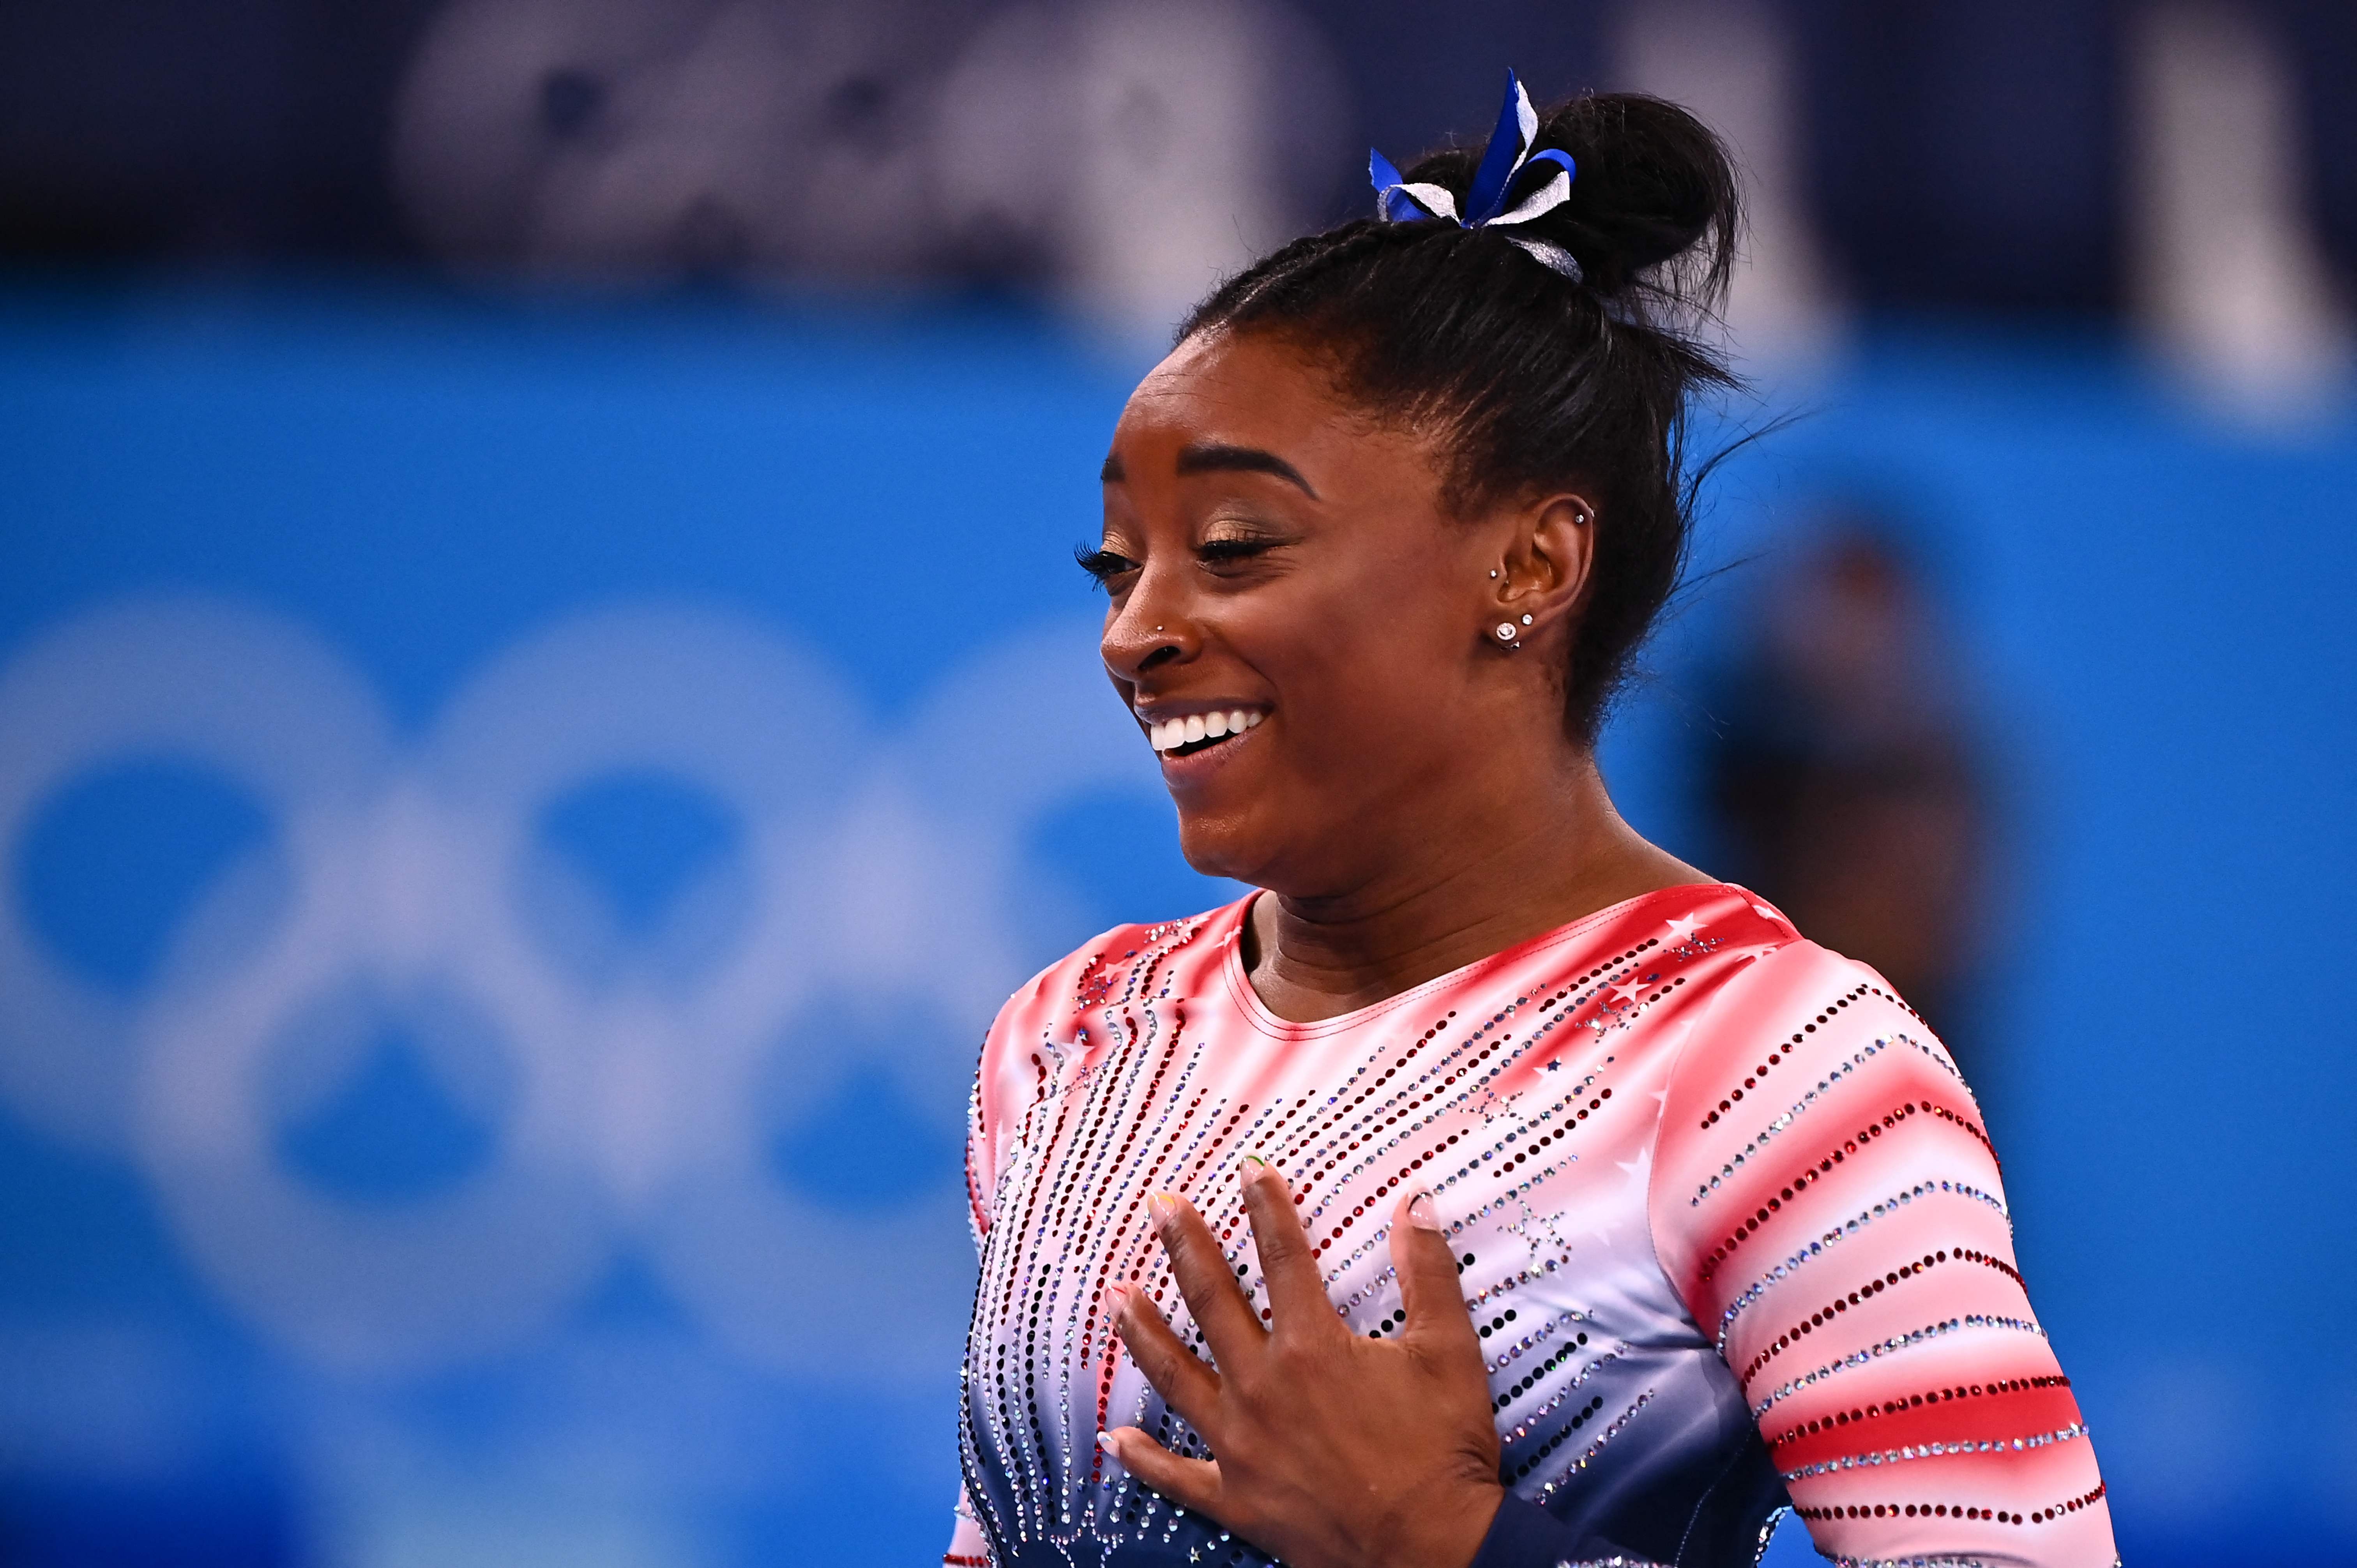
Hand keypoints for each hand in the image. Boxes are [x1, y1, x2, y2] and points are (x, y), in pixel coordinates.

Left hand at [1101, 1158, 1504, 1567]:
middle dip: (1183, 1247)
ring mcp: (1242, 1445)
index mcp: (1312, 1347)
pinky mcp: (1237, 1499)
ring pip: (1175, 1376)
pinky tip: (1114, 1439)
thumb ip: (1428, 1273)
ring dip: (1143, 1332)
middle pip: (1211, 1302)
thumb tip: (1417, 1203)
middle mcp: (1264, 1387)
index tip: (1248, 1169)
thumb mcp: (1450, 1352)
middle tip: (1157, 1206)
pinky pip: (1177, 1476)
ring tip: (1116, 1294)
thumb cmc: (1444, 1451)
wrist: (1433, 1550)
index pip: (1282, 1257)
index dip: (1265, 1207)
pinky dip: (1143, 1459)